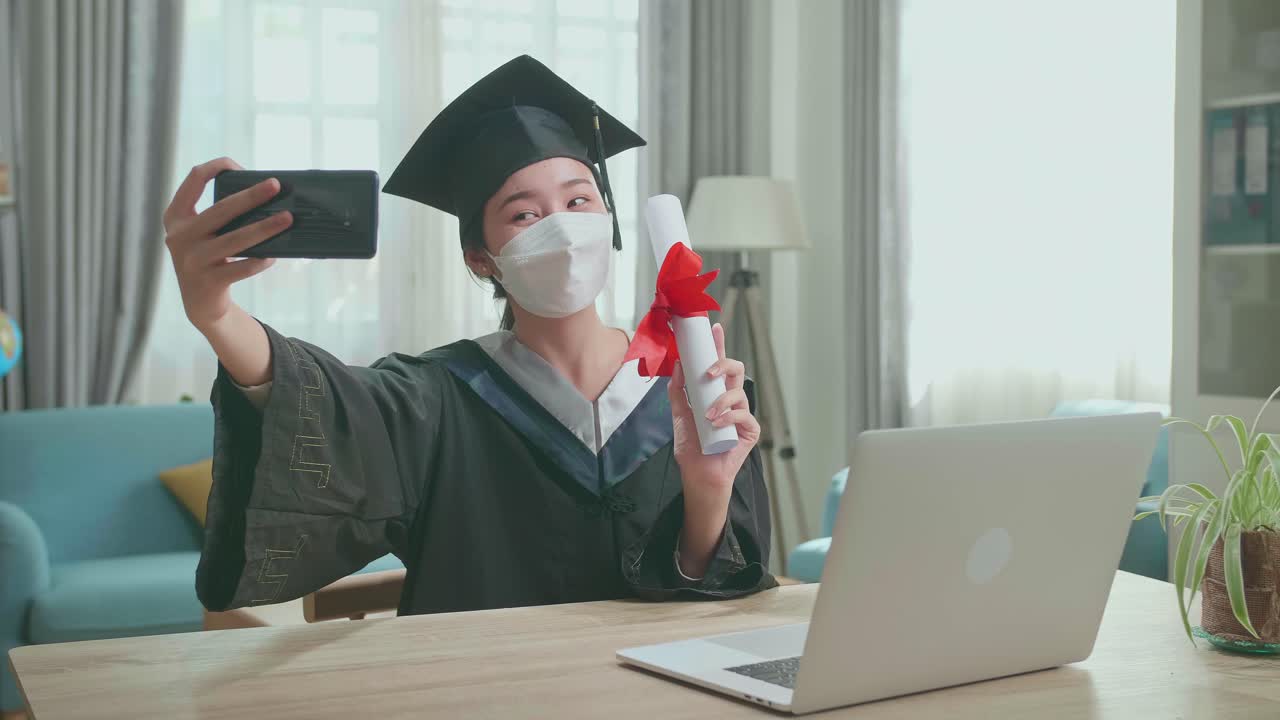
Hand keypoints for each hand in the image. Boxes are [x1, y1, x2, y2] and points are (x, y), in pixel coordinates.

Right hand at [163, 156, 290, 332]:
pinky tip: (274, 255)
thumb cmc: (210, 257)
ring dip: (265, 228)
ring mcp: (193, 260)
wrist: (200, 304)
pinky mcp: (209, 282)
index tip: (239, 166)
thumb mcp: (204, 233)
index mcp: (176, 216)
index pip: (193, 180)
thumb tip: (266, 194)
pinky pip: (242, 268)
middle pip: (221, 210)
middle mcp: (179, 236)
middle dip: (251, 196)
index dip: (216, 167)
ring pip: (236, 240)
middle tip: (276, 185)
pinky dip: (261, 260)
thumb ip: (221, 215)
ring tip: (288, 218)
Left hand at [668, 322, 761, 492]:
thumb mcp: (679, 414)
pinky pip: (743, 415)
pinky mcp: (750, 430)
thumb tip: (678, 364)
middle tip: (708, 373)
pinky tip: (716, 424)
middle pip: (736, 370)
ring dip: (720, 402)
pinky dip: (728, 417)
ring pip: (739, 393)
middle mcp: (731, 400)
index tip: (713, 328)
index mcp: (715, 393)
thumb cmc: (692, 446)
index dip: (719, 345)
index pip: (718, 365)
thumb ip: (678, 390)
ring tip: (707, 416)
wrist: (698, 473)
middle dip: (723, 364)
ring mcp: (742, 414)